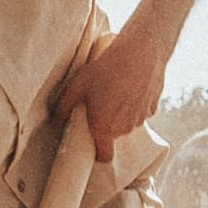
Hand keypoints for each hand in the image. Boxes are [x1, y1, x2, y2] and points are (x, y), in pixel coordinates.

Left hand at [60, 10, 170, 154]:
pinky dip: (134, 104)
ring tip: (114, 90)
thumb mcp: (77, 85)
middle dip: (105, 125)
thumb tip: (55, 120)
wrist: (141, 51)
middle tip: (98, 103)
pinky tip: (129, 87)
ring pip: (127, 123)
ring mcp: (141, 119)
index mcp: (105, 128)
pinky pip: (139, 112)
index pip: (104, 156)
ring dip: (120, 114)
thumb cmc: (107, 68)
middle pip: (113, 136)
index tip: (91, 145)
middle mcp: (125, 128)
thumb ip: (64, 107)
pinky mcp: (152, 107)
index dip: (97, 154)